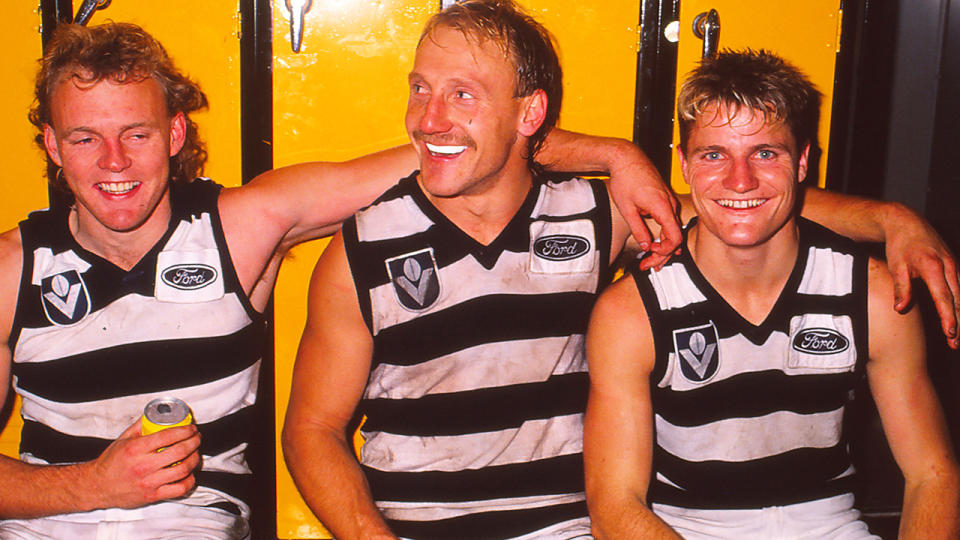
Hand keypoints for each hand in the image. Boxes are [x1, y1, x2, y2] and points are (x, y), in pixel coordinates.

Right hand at [84, 421, 201, 509]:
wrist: (98, 486)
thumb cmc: (110, 463)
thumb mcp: (123, 439)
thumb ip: (140, 425)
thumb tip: (156, 414)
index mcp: (136, 449)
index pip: (168, 436)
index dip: (185, 430)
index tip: (191, 428)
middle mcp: (143, 465)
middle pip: (180, 451)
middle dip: (194, 442)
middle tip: (196, 438)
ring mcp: (149, 482)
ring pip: (183, 469)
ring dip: (195, 459)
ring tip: (195, 454)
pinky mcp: (153, 496)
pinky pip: (179, 489)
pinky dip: (189, 481)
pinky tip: (189, 474)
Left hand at [607, 160, 680, 269]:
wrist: (626, 157)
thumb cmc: (625, 178)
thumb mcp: (627, 209)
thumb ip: (639, 229)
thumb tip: (646, 246)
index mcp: (662, 206)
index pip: (675, 237)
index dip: (665, 251)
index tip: (651, 256)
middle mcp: (670, 203)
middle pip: (675, 236)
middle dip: (662, 254)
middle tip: (647, 265)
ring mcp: (669, 200)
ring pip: (672, 229)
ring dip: (663, 245)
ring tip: (650, 258)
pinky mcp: (665, 199)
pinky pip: (669, 220)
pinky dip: (663, 233)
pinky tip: (656, 243)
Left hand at [884, 207, 959, 348]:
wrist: (907, 223)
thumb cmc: (900, 245)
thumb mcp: (896, 266)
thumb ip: (901, 288)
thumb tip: (900, 309)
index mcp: (934, 267)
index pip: (944, 298)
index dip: (948, 317)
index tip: (950, 333)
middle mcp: (949, 267)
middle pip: (958, 300)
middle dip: (959, 323)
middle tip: (954, 343)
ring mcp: (954, 266)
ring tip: (957, 337)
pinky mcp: (954, 267)